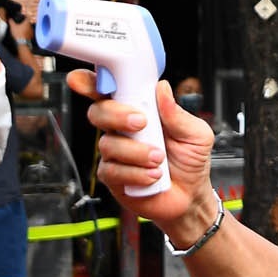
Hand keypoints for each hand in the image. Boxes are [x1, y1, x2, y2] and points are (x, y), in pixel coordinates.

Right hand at [68, 74, 215, 233]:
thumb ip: (178, 114)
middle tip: (141, 123)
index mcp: (139, 110)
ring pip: (108, 144)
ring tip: (159, 159)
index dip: (91, 83)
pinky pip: (113, 170)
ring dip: (136, 151)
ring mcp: (115, 153)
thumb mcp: (196, 134)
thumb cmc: (190, 161)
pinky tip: (153, 176)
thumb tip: (162, 89)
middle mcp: (122, 129)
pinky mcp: (113, 176)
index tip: (82, 80)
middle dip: (116, 115)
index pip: (110, 91)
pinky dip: (136, 173)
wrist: (191, 196)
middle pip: (98, 112)